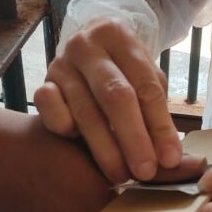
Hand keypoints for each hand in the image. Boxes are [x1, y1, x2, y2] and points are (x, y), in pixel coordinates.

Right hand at [34, 17, 180, 183]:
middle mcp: (86, 45)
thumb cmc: (122, 69)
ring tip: (121, 175)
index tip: (170, 159)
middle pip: (115, 96)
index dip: (160, 125)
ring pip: (85, 111)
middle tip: (145, 172)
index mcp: (118, 35)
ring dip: (105, 148)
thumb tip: (169, 157)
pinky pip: (49, 111)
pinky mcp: (41, 84)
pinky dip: (66, 129)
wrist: (85, 47)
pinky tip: (80, 147)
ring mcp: (60, 64)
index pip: (145, 85)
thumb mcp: (143, 77)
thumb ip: (155, 110)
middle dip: (133, 138)